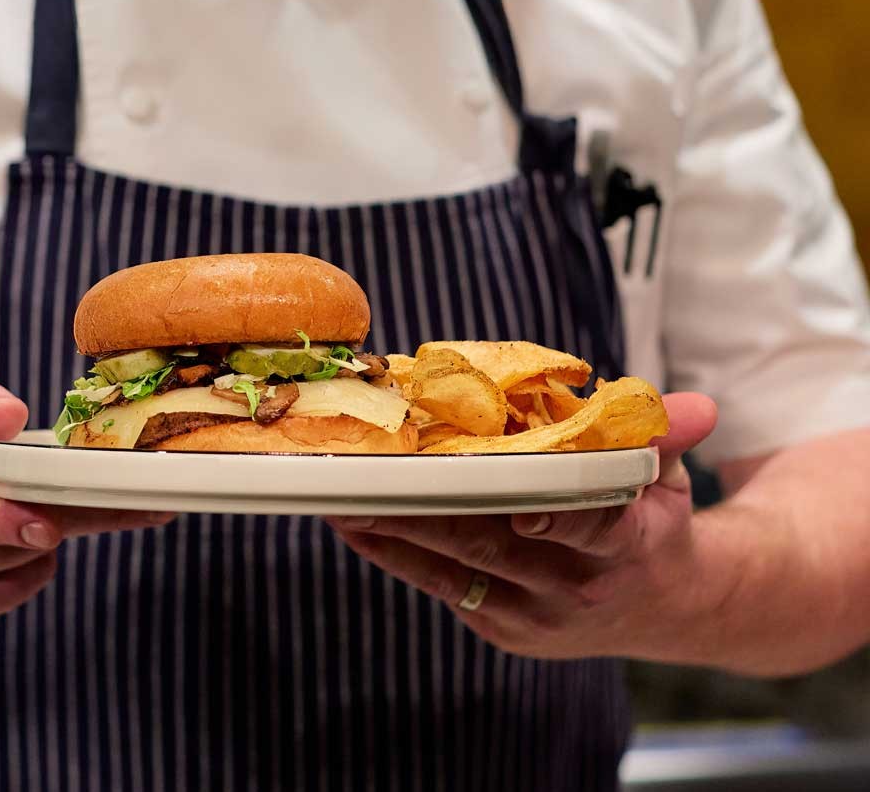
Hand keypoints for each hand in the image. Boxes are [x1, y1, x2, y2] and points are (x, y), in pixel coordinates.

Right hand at [0, 376, 173, 630]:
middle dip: (60, 503)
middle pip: (10, 530)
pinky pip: (30, 581)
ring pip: (29, 554)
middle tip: (102, 481)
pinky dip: (36, 557)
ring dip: (43, 525)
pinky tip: (10, 534)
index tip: (44, 526)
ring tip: (15, 500)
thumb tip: (12, 416)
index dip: (0, 516)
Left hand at [326, 393, 718, 659]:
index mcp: (628, 545)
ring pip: (456, 569)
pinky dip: (396, 554)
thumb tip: (696, 407)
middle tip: (370, 477)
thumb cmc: (654, 522)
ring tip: (340, 497)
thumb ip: (666, 437)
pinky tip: (354, 524)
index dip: (557, 517)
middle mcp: (577, 587)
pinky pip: (442, 587)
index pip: (591, 527)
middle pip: (495, 544)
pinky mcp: (502, 629)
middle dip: (428, 511)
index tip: (521, 504)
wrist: (666, 609)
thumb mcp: (670, 477)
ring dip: (394, 531)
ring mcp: (535, 616)